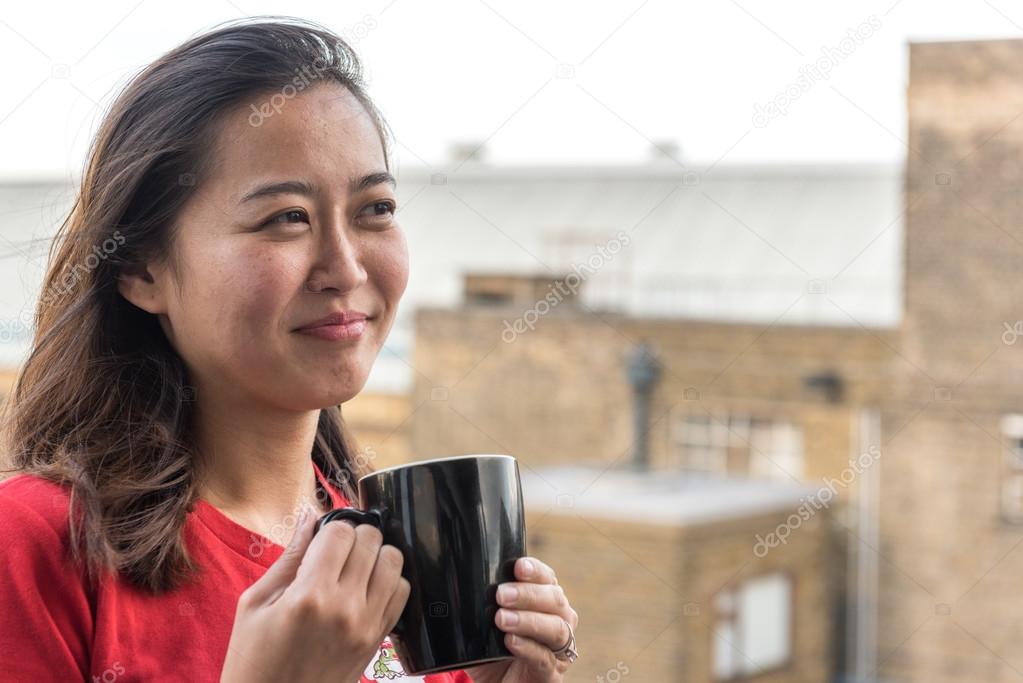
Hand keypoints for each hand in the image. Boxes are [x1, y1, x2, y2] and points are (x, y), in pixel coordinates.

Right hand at [219, 506, 411, 682]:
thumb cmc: (253, 661)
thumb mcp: (255, 604)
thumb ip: (289, 556)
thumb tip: (309, 516)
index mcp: (309, 595)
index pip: (341, 532)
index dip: (330, 528)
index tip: (321, 539)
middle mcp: (346, 608)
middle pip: (372, 541)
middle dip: (354, 536)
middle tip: (335, 551)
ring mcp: (367, 626)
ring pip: (394, 563)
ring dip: (376, 556)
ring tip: (353, 567)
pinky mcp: (377, 641)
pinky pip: (401, 594)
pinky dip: (389, 582)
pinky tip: (365, 588)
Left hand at [463, 557, 578, 682]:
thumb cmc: (491, 651)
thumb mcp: (484, 623)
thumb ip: (480, 603)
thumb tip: (458, 582)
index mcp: (546, 601)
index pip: (547, 578)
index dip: (535, 571)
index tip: (517, 566)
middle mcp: (560, 621)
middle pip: (555, 600)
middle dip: (527, 594)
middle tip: (500, 594)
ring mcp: (558, 649)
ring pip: (556, 628)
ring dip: (528, 620)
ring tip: (501, 618)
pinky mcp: (551, 675)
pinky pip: (545, 659)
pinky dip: (528, 648)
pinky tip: (511, 641)